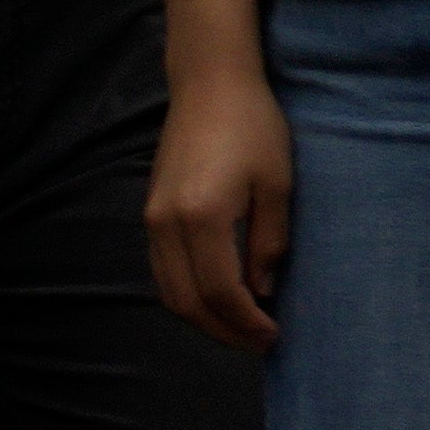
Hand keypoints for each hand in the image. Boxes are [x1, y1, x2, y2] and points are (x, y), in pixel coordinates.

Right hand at [142, 62, 295, 349]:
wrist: (210, 86)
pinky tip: (218, 298)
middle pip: (186, 301)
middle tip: (259, 343)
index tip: (273, 337)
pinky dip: (187, 294)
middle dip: (222, 331)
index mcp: (202, 217)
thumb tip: (262, 291)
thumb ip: (269, 242)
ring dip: (203, 318)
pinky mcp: (151, 213)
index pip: (220, 292)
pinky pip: (162, 271)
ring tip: (241, 328)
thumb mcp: (278, 185)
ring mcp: (152, 220)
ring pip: (168, 291)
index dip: (246, 322)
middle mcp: (166, 224)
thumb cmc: (255, 127)